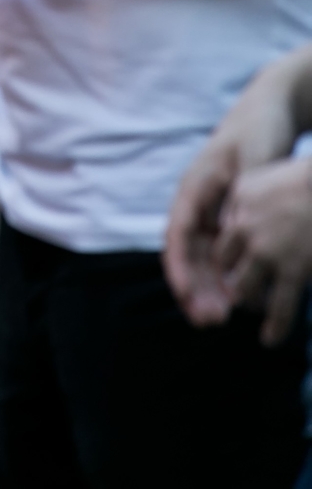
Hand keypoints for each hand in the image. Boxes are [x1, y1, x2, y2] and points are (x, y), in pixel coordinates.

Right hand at [164, 54, 302, 323]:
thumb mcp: (253, 158)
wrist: (273, 107)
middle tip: (211, 321)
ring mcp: (213, 209)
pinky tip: (244, 300)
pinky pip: (224, 253)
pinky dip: (229, 276)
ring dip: (210, 288)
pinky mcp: (230, 216)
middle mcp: (199, 201)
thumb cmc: (260, 128)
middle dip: (195, 288)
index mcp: (195, 184)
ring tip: (222, 320)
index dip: (180, 268)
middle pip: (188, 253)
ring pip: (204, 258)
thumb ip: (241, 195)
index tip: (188, 297)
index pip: (178, 233)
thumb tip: (229, 234)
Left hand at [216, 156, 311, 345]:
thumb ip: (239, 203)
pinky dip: (274, 327)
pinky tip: (269, 338)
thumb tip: (227, 224)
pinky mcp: (293, 272)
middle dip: (231, 281)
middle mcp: (246, 231)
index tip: (230, 270)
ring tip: (252, 311)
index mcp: (237, 207)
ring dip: (248, 302)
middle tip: (238, 292)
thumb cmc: (298, 180)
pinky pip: (280, 307)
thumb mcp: (258, 181)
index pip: (221, 241)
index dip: (225, 260)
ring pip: (245, 290)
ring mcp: (268, 254)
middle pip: (227, 268)